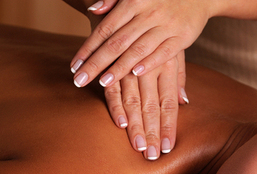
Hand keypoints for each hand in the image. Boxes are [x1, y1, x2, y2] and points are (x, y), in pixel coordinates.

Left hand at [70, 0, 209, 88]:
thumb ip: (113, 0)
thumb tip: (92, 10)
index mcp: (132, 1)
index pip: (105, 29)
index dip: (88, 48)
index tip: (74, 66)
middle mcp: (147, 13)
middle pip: (116, 42)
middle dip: (96, 63)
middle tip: (80, 80)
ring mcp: (165, 25)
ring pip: (138, 49)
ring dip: (119, 67)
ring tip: (102, 82)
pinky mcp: (182, 36)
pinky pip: (164, 52)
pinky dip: (150, 62)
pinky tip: (136, 73)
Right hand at [104, 52, 186, 159]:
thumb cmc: (154, 26)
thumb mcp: (172, 48)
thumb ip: (177, 76)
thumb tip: (184, 102)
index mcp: (167, 66)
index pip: (169, 103)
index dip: (168, 126)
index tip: (166, 149)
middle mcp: (151, 66)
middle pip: (152, 106)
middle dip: (152, 132)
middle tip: (151, 155)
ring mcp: (130, 64)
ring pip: (134, 100)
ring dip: (135, 125)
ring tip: (137, 146)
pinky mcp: (111, 60)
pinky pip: (113, 85)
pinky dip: (114, 104)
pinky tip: (119, 122)